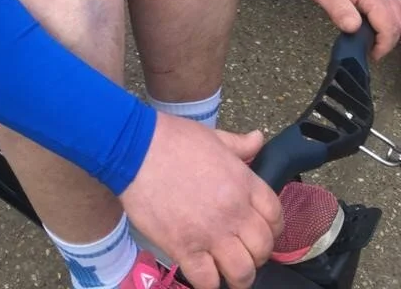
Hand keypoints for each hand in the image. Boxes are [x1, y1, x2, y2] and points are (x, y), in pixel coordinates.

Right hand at [120, 114, 281, 288]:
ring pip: (242, 272)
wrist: (135, 148)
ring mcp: (210, 233)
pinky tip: (202, 272)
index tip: (261, 231)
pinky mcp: (184, 248)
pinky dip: (209, 283)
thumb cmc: (172, 139)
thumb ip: (238, 144)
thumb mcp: (212, 136)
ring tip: (227, 271)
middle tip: (242, 251)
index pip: (275, 216)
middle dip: (256, 254)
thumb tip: (257, 139)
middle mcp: (233, 211)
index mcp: (243, 182)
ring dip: (238, 275)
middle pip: (262, 248)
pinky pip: (207, 281)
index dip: (272, 228)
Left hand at [296, 0, 400, 59]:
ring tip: (372, 38)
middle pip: (399, 20)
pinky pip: (391, 1)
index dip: (383, 45)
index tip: (372, 55)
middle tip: (372, 50)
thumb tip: (354, 30)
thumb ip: (340, 11)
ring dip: (390, 27)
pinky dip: (387, 15)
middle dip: (389, 39)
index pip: (390, 27)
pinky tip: (371, 20)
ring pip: (398, 10)